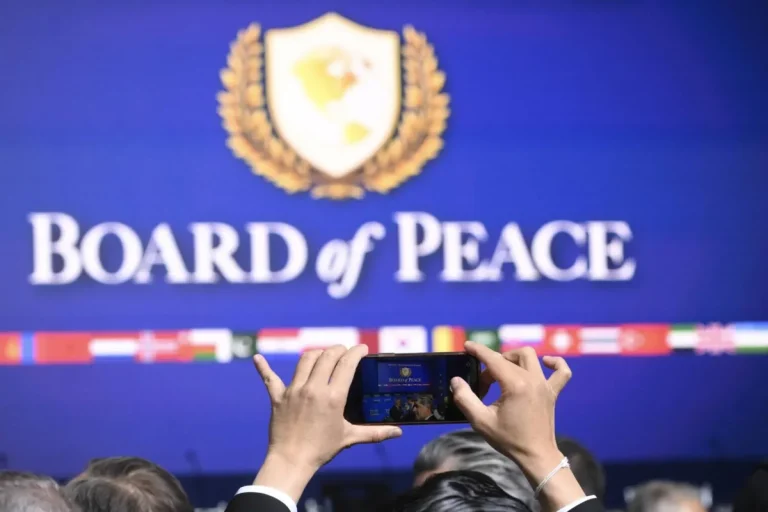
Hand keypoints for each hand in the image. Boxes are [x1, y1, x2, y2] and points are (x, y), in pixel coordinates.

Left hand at [252, 345, 401, 500]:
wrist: (291, 461)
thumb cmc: (321, 449)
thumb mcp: (349, 437)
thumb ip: (375, 432)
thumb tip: (398, 432)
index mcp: (333, 396)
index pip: (347, 364)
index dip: (356, 352)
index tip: (362, 349)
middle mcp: (313, 388)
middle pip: (327, 356)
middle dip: (338, 349)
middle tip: (344, 352)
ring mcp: (294, 390)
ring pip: (305, 360)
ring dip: (316, 353)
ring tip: (323, 355)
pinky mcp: (278, 397)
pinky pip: (269, 378)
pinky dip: (263, 367)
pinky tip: (257, 358)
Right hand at [451, 342, 582, 509]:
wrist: (536, 456)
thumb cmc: (508, 439)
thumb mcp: (481, 421)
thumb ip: (465, 399)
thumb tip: (456, 381)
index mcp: (515, 385)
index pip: (493, 359)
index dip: (478, 351)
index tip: (467, 346)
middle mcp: (532, 379)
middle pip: (509, 358)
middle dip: (492, 364)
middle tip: (484, 382)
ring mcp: (545, 385)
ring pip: (530, 357)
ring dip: (514, 358)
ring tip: (503, 371)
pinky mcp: (553, 392)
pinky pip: (561, 371)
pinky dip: (554, 363)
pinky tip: (545, 362)